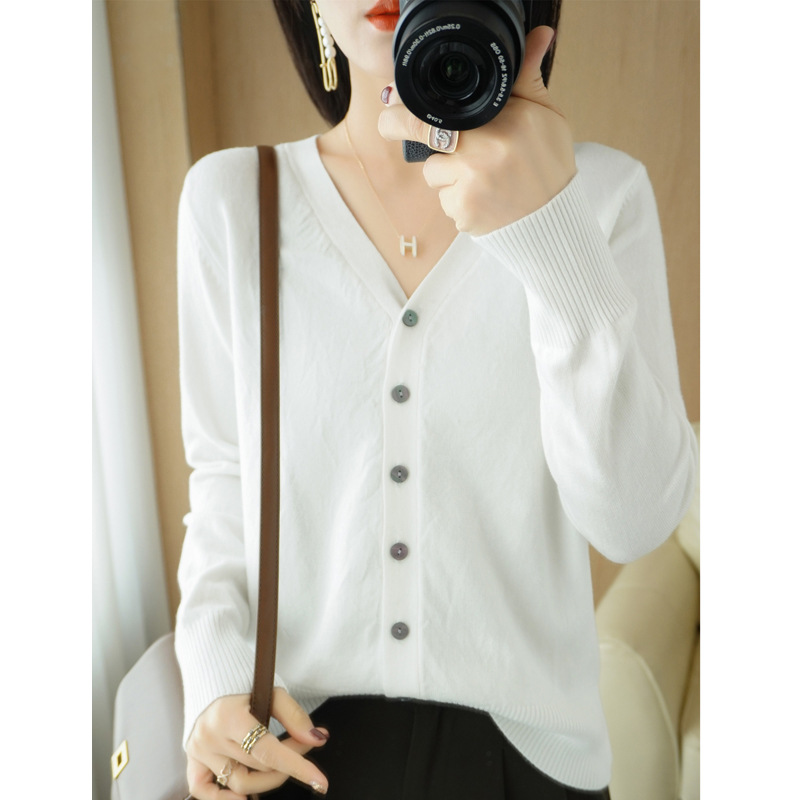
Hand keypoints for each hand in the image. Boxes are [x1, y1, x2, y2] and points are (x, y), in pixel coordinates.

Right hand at [185, 688, 329, 798]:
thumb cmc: (245, 686)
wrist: (213, 679)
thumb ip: (295, 716)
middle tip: (304, 746)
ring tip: (281, 763)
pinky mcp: (192, 761)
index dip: (297, 766)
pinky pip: (205, 792)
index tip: (320, 781)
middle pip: (259, 767)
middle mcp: (210, 736)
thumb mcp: (273, 692)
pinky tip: (245, 797)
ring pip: (240, 784)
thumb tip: (316, 739)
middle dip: (290, 761)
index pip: (268, 751)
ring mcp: (198, 752)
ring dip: (268, 779)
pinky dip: (226, 799)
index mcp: (228, 716)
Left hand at [378, 26, 575, 235]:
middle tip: (391, 123)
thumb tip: (539, 35)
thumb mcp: (544, 114)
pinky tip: (482, 198)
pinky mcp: (463, 213)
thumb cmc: (547, 162)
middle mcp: (481, 152)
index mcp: (499, 122)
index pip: (436, 111)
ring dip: (447, 174)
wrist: (555, 216)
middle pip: (423, 138)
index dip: (404, 109)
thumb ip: (526, 78)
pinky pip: (444, 201)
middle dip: (401, 128)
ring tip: (480, 176)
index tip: (389, 102)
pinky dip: (457, 200)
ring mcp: (468, 185)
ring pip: (433, 173)